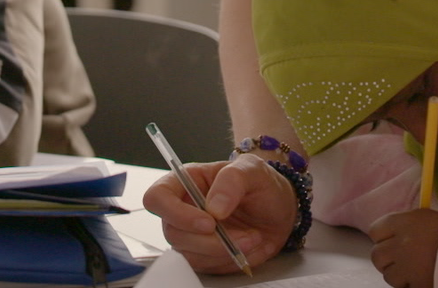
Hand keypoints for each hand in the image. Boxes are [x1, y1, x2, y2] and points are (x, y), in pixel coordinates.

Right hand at [142, 155, 296, 273]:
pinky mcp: (204, 255)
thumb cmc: (262, 184)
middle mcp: (183, 208)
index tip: (208, 222)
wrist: (280, 210)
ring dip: (224, 252)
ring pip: (189, 254)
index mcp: (187, 181)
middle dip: (210, 240)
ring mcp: (191, 234)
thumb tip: (213, 207)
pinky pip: (206, 267)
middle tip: (244, 235)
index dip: (175, 213)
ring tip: (253, 238)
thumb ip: (232, 180)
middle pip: (173, 232)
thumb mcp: (253, 170)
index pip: (158, 197)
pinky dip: (229, 261)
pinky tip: (248, 247)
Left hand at [369, 207, 437, 287]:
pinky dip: (410, 286)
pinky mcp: (416, 285)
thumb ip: (407, 225)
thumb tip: (392, 232)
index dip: (381, 237)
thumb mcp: (427, 218)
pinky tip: (422, 278)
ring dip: (398, 275)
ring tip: (415, 270)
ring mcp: (407, 267)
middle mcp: (400, 244)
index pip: (374, 230)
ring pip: (388, 276)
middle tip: (400, 260)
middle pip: (377, 255)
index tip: (390, 240)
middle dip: (386, 259)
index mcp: (403, 223)